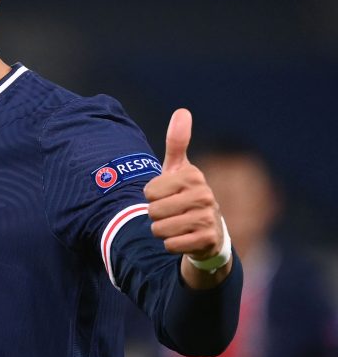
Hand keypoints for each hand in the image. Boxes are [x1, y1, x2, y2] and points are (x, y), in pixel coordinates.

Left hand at [144, 108, 230, 286]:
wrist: (207, 231)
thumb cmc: (184, 195)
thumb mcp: (179, 169)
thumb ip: (177, 142)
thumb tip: (183, 111)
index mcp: (193, 176)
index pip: (149, 191)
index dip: (151, 196)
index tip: (166, 195)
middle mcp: (205, 195)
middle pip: (153, 211)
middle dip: (155, 216)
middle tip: (171, 213)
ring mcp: (208, 218)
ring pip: (159, 229)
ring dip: (161, 231)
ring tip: (176, 225)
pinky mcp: (207, 240)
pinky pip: (170, 245)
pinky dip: (171, 244)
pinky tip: (183, 238)